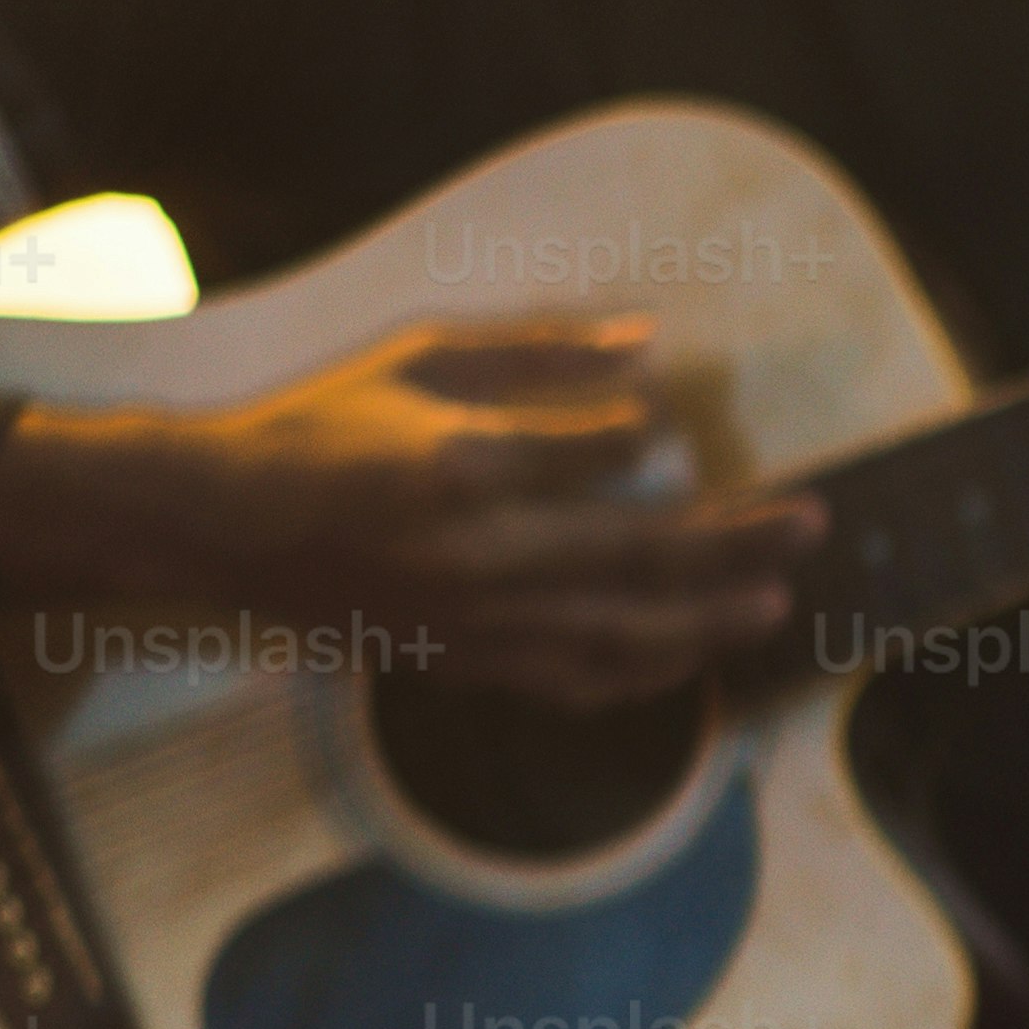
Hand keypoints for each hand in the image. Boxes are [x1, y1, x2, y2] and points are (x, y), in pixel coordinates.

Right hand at [0, 321, 821, 715]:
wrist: (217, 528)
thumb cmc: (315, 426)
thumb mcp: (414, 360)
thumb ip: (533, 354)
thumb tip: (648, 347)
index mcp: (459, 468)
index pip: (598, 454)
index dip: (650, 440)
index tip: (681, 424)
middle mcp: (475, 555)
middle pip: (637, 554)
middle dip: (736, 541)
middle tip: (811, 522)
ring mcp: (472, 620)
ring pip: (620, 635)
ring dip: (708, 622)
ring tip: (775, 602)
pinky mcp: (463, 661)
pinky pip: (573, 681)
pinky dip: (640, 676)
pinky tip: (688, 660)